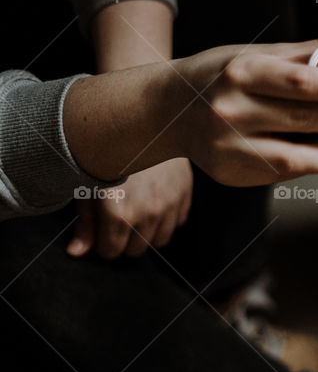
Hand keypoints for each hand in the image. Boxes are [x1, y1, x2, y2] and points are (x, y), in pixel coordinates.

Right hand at [65, 40, 317, 184]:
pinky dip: (313, 166)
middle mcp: (230, 110)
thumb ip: (301, 56)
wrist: (168, 109)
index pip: (300, 82)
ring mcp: (228, 146)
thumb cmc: (218, 76)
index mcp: (241, 72)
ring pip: (294, 157)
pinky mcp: (231, 173)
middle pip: (302, 120)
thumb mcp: (254, 54)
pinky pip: (282, 172)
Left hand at [68, 159, 192, 258]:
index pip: (112, 252)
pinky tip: (154, 200)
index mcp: (121, 214)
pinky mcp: (185, 196)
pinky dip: (166, 219)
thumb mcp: (87, 184)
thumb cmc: (109, 151)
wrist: (146, 119)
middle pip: (136, 250)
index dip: (102, 244)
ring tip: (136, 210)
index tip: (100, 230)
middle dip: (124, 240)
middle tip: (115, 218)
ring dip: (146, 232)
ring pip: (159, 241)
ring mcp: (171, 206)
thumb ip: (85, 222)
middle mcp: (149, 214)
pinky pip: (176, 223)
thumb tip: (77, 252)